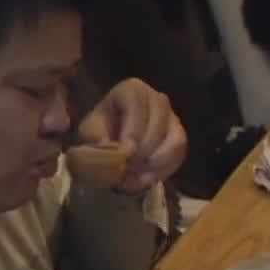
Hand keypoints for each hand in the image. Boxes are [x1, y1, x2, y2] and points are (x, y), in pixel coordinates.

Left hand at [77, 78, 187, 193]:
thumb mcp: (89, 133)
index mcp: (132, 89)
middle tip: (128, 170)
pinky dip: (163, 170)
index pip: (137, 104)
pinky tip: (145, 180)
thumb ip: (97, 139)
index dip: (133, 130)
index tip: (125, 154)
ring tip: (135, 178)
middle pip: (158, 123)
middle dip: (143, 151)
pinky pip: (180, 155)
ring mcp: (172, 117)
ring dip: (155, 163)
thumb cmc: (100, 132)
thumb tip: (115, 153)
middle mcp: (157, 98)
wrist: (111, 141)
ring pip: (175, 140)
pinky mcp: (179, 136)